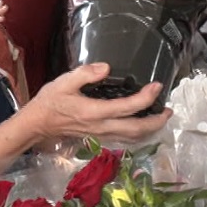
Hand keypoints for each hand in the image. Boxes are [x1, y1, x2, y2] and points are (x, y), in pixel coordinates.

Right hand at [23, 63, 171, 143]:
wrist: (38, 125)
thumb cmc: (50, 102)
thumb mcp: (63, 82)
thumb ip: (85, 73)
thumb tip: (106, 68)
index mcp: (95, 112)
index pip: (128, 107)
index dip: (146, 97)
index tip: (157, 86)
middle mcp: (102, 127)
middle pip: (137, 129)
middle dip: (156, 121)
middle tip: (169, 109)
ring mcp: (101, 135)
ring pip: (133, 136)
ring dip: (150, 129)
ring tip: (161, 117)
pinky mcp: (99, 137)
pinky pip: (125, 138)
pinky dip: (139, 133)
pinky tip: (143, 125)